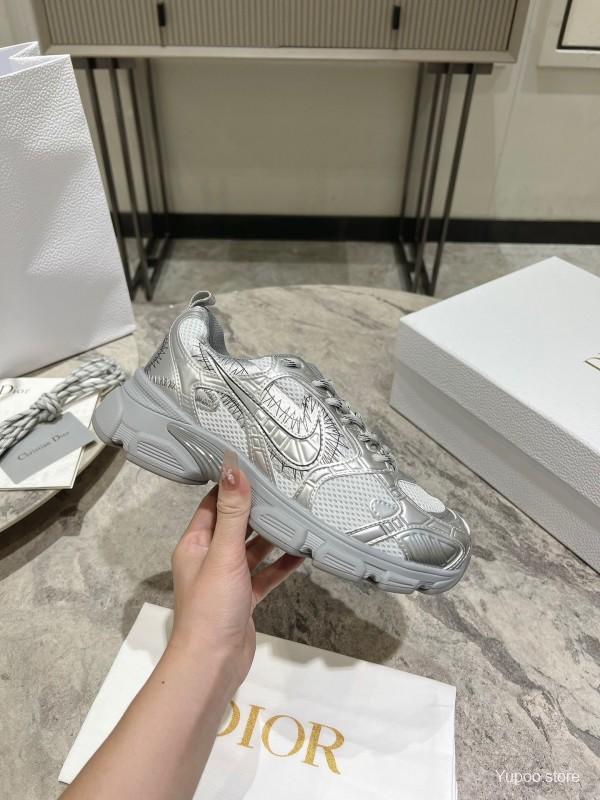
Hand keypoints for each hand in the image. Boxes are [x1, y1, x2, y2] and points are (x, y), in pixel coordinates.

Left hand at [168, 450, 302, 690]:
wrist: (213, 663)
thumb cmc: (212, 606)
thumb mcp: (225, 554)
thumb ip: (234, 512)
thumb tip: (233, 467)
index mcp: (195, 544)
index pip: (212, 504)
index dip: (232, 485)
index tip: (256, 465)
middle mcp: (209, 558)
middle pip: (235, 525)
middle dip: (257, 508)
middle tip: (285, 486)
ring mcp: (227, 579)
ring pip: (252, 550)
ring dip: (271, 536)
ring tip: (298, 514)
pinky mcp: (243, 598)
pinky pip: (264, 575)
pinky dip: (280, 565)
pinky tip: (302, 553)